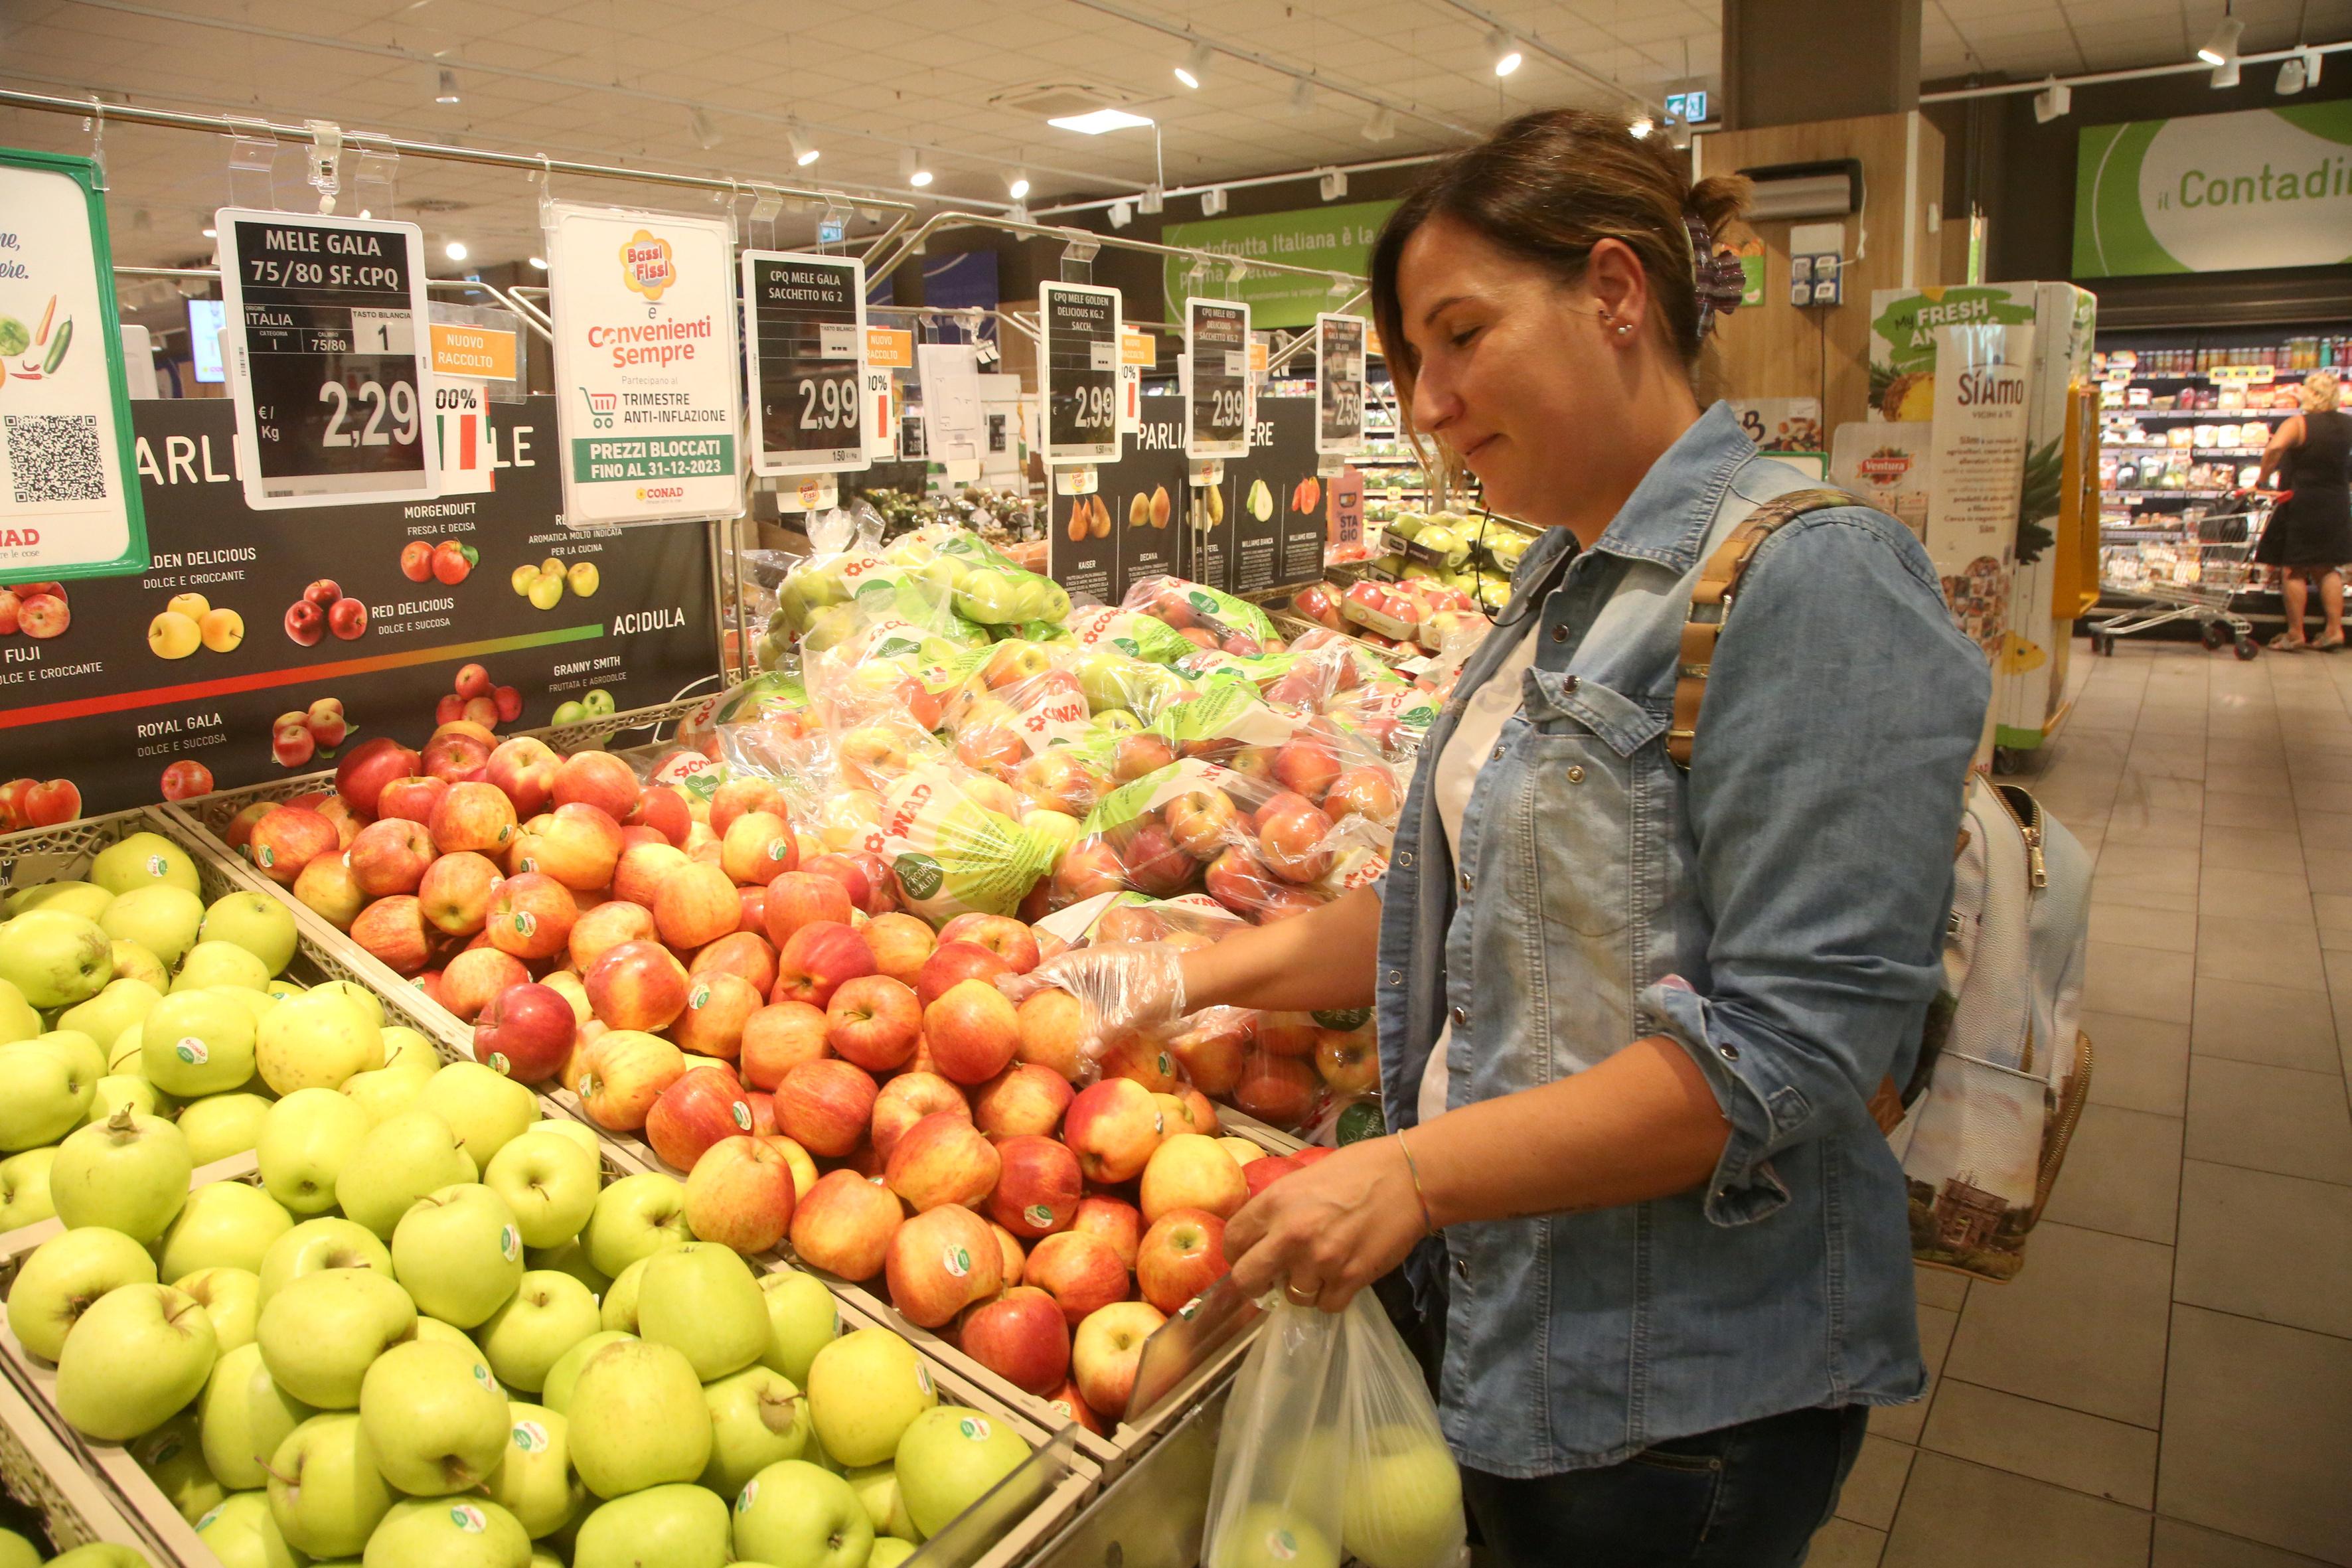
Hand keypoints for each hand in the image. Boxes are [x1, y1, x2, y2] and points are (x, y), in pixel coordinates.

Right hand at [996, 942, 1187, 1054]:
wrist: (1200, 980)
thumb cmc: (1167, 987)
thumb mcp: (1137, 1009)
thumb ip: (1109, 1029)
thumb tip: (1085, 1054)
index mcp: (1092, 962)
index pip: (1050, 971)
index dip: (1025, 983)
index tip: (1001, 992)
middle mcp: (1094, 968)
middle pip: (1054, 980)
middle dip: (1031, 993)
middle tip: (1004, 1007)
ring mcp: (1104, 980)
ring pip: (1069, 991)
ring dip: (1050, 1003)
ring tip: (1025, 1021)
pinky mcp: (1114, 993)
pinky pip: (1085, 1002)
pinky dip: (1071, 1013)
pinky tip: (1064, 1030)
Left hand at [1225, 1137, 1428, 1312]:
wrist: (1408, 1178)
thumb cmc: (1358, 1169)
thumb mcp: (1304, 1178)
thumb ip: (1279, 1208)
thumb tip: (1262, 1237)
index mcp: (1274, 1202)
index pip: (1232, 1240)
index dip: (1237, 1253)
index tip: (1248, 1257)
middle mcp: (1290, 1234)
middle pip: (1247, 1279)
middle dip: (1255, 1283)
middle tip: (1271, 1279)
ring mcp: (1320, 1260)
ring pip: (1292, 1297)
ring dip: (1303, 1287)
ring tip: (1321, 1268)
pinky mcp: (1349, 1279)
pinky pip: (1326, 1305)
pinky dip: (1332, 1296)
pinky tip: (1342, 1276)